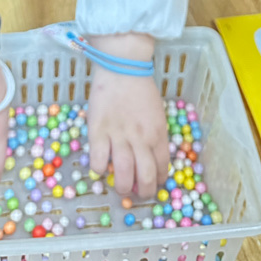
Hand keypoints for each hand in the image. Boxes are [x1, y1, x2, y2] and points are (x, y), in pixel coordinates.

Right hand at [87, 33, 169, 198]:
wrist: (122, 67)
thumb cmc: (140, 88)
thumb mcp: (157, 113)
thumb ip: (154, 136)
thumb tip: (150, 157)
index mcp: (158, 133)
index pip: (162, 167)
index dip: (158, 181)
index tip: (153, 183)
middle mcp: (141, 139)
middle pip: (145, 178)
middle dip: (143, 192)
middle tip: (137, 192)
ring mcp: (119, 136)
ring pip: (123, 175)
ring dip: (122, 187)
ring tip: (120, 187)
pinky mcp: (98, 131)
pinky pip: (99, 161)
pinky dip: (100, 170)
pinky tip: (101, 166)